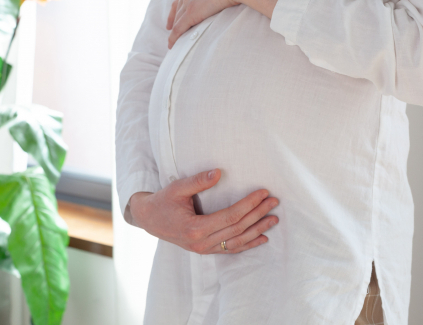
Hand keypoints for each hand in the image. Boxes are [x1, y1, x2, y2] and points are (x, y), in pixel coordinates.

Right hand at [129, 169, 278, 253]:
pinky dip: (247, 244)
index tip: (263, 193)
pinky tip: (262, 238)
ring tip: (273, 219)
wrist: (149, 219)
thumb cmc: (163, 202)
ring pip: (237, 241)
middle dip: (258, 214)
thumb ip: (198, 181)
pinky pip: (230, 249)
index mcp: (195, 228)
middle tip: (273, 201)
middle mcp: (201, 243)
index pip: (231, 216)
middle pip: (237, 228)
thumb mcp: (177, 188)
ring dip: (257, 230)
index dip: (249, 204)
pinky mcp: (206, 250)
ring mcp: (204, 249)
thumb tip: (218, 172)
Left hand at [166, 0, 296, 48]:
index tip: (178, 10)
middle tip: (170, 26)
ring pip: (177, 19)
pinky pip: (179, 28)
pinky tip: (172, 44)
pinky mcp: (191, 13)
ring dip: (174, 30)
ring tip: (172, 41)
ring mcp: (190, 1)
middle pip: (178, 6)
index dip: (181, 3)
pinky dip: (174, 37)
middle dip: (174, 16)